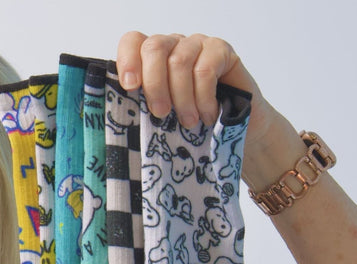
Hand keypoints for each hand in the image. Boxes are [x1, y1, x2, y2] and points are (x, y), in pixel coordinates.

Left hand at [115, 33, 268, 132]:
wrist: (236, 128)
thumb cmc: (192, 123)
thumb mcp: (161, 116)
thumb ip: (142, 106)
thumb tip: (120, 112)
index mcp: (151, 59)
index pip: (133, 42)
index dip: (128, 60)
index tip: (130, 87)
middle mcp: (173, 45)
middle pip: (155, 48)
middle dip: (154, 84)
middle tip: (160, 113)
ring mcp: (197, 45)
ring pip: (179, 61)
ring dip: (181, 98)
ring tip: (188, 122)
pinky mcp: (221, 50)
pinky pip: (205, 69)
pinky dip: (203, 97)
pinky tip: (207, 115)